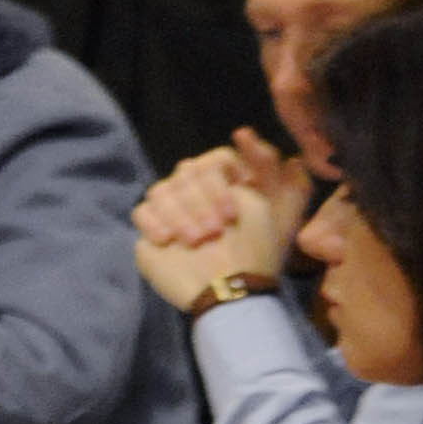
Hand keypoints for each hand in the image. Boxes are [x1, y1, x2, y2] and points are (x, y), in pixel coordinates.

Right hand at [133, 131, 306, 275]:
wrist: (229, 291)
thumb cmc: (258, 252)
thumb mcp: (280, 208)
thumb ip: (269, 168)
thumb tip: (242, 132)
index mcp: (228, 181)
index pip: (215, 160)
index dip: (222, 184)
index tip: (233, 213)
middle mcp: (198, 189)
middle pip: (186, 173)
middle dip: (201, 203)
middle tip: (215, 232)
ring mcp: (172, 207)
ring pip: (162, 190)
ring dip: (182, 216)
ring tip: (196, 242)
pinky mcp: (151, 225)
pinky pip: (142, 211)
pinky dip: (156, 224)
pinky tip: (170, 241)